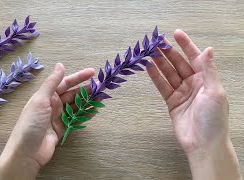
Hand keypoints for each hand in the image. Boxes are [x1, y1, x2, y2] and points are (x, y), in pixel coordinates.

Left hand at [0, 63, 94, 179]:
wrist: (27, 152)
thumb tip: (60, 64)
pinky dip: (85, 114)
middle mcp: (53, 104)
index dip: (79, 77)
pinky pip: (76, 119)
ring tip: (102, 97)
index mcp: (46, 96)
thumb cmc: (31, 123)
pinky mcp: (62, 129)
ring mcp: (58, 117)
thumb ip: (52, 82)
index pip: (65, 83)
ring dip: (88, 101)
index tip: (93, 72)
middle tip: (101, 86)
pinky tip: (94, 110)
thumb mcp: (40, 100)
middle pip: (72, 94)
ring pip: (76, 106)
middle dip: (86, 89)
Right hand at [147, 29, 240, 178]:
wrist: (203, 143)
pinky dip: (155, 77)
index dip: (186, 45)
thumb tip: (208, 49)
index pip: (195, 57)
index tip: (176, 34)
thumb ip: (209, 70)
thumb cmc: (214, 119)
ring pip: (168, 73)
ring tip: (149, 53)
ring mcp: (182, 92)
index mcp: (206, 79)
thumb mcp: (214, 92)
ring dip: (159, 63)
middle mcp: (194, 83)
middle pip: (179, 64)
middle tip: (156, 43)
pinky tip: (148, 68)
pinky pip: (162, 86)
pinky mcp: (171, 102)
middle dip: (168, 52)